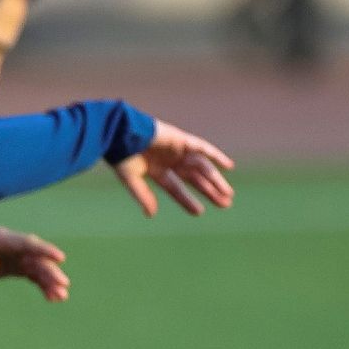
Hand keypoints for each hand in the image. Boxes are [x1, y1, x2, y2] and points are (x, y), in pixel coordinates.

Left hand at [0, 227, 68, 301]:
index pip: (24, 242)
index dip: (43, 249)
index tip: (59, 257)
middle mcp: (11, 245)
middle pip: (35, 256)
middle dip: (49, 269)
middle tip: (63, 285)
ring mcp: (15, 255)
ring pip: (37, 266)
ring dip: (50, 280)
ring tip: (60, 297)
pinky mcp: (16, 266)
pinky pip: (34, 274)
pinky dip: (43, 285)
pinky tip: (52, 297)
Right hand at [112, 120, 234, 216]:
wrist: (119, 133)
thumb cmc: (121, 155)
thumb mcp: (131, 179)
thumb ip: (143, 196)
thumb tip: (151, 214)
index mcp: (156, 171)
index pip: (176, 189)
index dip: (187, 201)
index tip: (199, 212)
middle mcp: (169, 161)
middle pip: (194, 179)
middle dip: (209, 191)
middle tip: (225, 205)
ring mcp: (177, 150)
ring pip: (201, 167)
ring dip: (215, 180)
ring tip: (228, 194)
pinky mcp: (181, 139)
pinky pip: (202, 148)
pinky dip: (215, 156)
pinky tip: (228, 166)